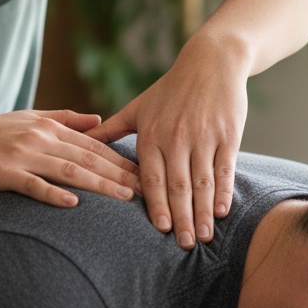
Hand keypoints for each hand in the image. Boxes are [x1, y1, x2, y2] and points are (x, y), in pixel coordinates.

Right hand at [0, 110, 140, 207]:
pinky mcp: (3, 174)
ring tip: (124, 198)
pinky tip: (73, 204)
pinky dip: (53, 193)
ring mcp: (21, 156)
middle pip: (88, 157)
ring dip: (99, 185)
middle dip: (120, 174)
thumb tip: (99, 119)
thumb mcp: (27, 119)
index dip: (121, 159)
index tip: (146, 172)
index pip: (93, 144)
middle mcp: (38, 138)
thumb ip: (64, 118)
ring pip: (68, 170)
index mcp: (47, 126)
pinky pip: (32, 185)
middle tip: (147, 189)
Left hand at [86, 39, 248, 248]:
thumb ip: (111, 129)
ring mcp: (204, 137)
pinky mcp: (228, 135)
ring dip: (203, 212)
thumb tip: (79, 143)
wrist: (211, 62)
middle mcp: (177, 138)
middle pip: (178, 185)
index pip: (152, 176)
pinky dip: (224, 191)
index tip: (159, 229)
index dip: (156, 204)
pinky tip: (223, 212)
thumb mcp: (138, 106)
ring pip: (203, 182)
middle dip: (181, 217)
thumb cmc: (171, 88)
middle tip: (184, 245)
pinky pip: (225, 169)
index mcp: (152, 134)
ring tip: (204, 236)